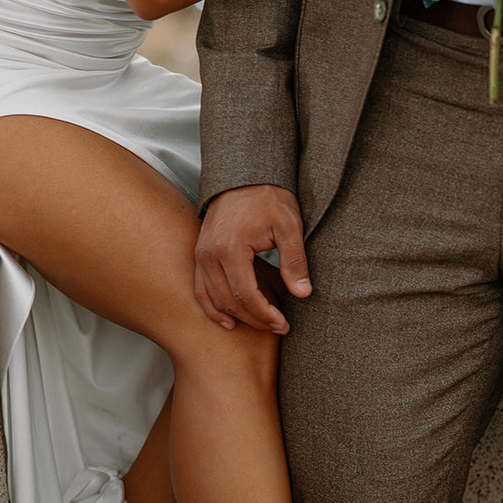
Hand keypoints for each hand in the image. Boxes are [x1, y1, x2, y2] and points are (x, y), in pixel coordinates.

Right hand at [195, 184, 309, 332]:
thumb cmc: (267, 197)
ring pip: (213, 299)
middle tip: (278, 326)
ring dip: (236, 316)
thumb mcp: (289, 226)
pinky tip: (228, 320)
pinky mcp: (199, 253)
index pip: (247, 295)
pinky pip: (200, 288)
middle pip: (229, 301)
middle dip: (255, 319)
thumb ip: (295, 261)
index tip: (283, 323)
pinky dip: (212, 307)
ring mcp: (200, 254)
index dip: (266, 315)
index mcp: (230, 248)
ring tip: (260, 324)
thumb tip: (302, 293)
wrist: (244, 175)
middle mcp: (209, 254)